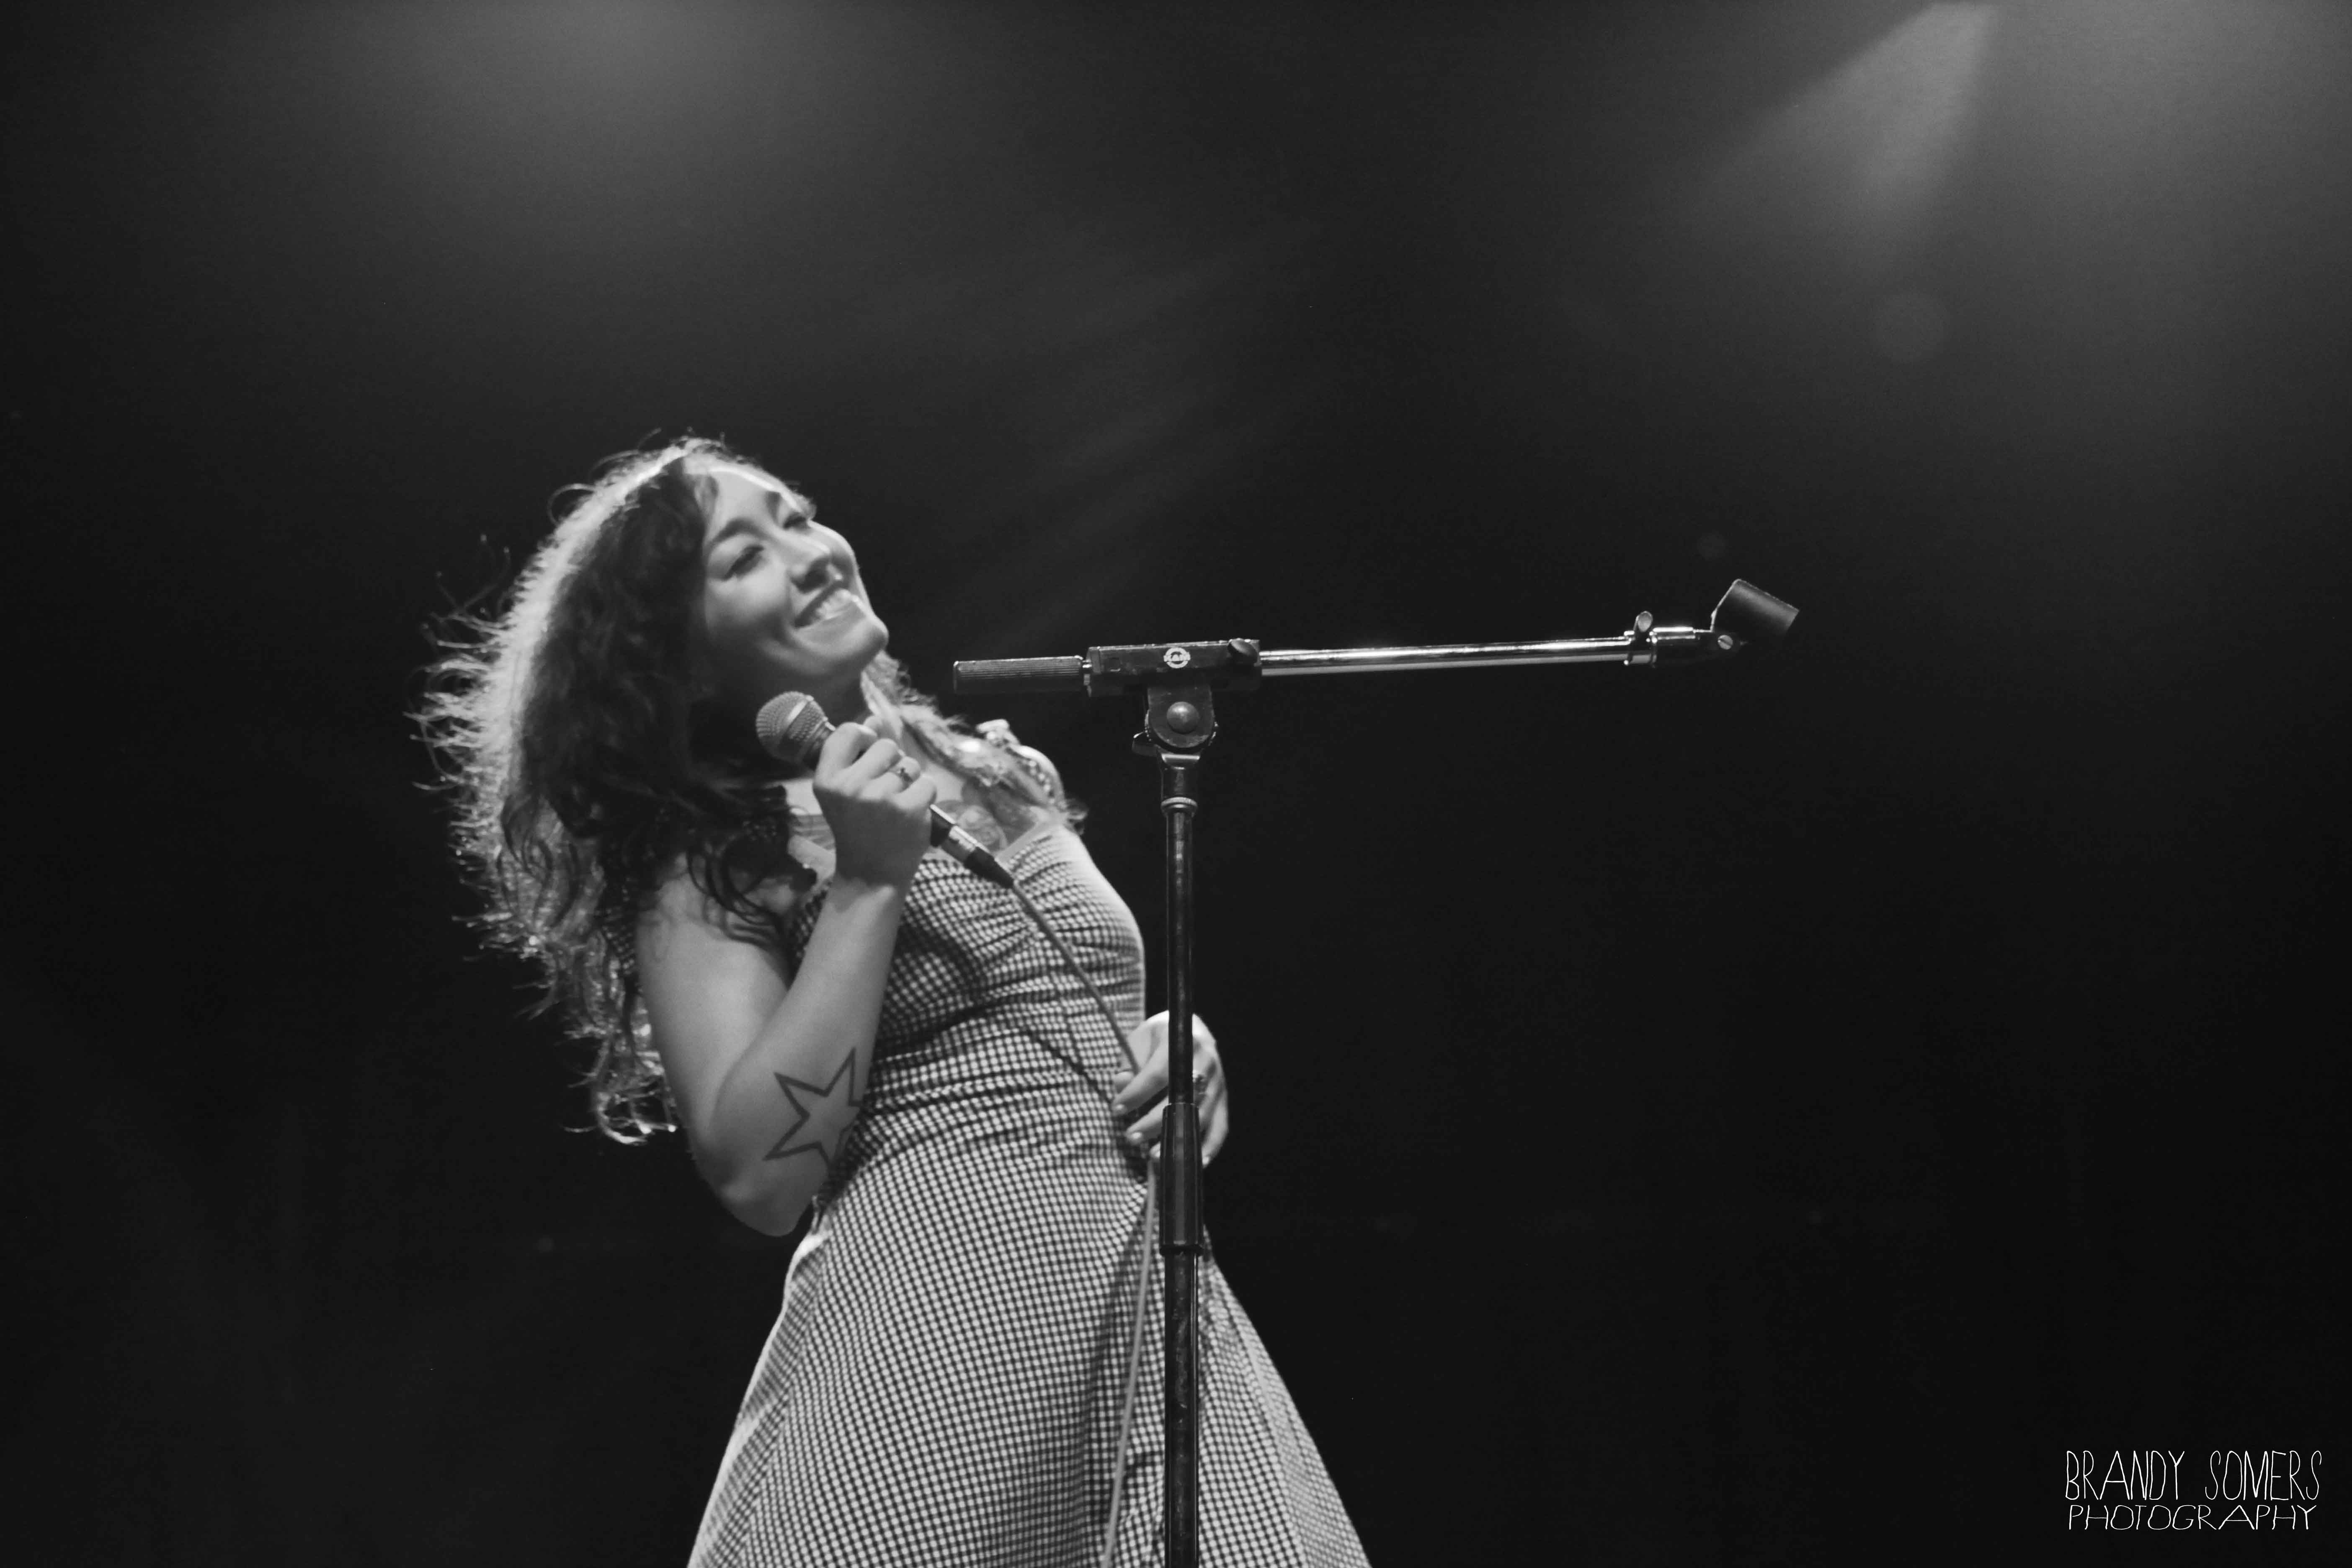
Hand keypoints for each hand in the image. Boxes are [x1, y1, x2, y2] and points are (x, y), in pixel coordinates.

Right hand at [812, 724, 935, 889]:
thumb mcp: (845, 791)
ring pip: (910, 764)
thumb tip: (875, 718)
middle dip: (892, 764)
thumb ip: (856, 754)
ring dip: (910, 781)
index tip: (869, 757)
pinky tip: (911, 813)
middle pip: (887, 746)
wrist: (871, 874)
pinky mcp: (909, 809)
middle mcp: (851, 786)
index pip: (849, 732)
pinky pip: (927, 783)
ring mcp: (881, 798)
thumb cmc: (857, 828)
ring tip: (896, 805)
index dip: (865, 738)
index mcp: (827, 779)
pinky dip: (924, 796)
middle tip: (883, 792)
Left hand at [1112, 1011, 1228, 1163]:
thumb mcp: (1139, 1041)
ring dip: (1176, 1139)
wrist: (1192, 1030)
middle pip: (1181, 1099)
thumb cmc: (1160, 1037)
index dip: (1136, 1094)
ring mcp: (1218, 1082)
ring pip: (1200, 1117)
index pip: (1157, 1074)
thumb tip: (1121, 1087)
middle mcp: (1205, 1062)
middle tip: (1130, 1136)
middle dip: (1153, 1122)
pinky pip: (1221, 1126)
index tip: (1116, 1109)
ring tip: (1152, 1155)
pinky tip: (1196, 1162)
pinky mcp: (1224, 1098)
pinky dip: (1210, 1146)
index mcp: (1182, 1042)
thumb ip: (1128, 1064)